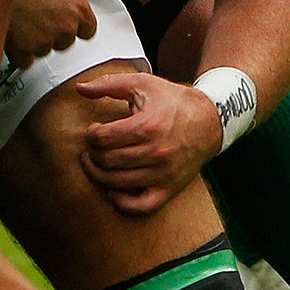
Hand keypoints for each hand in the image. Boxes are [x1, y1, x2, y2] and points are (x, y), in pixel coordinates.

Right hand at [5, 0, 95, 68]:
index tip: (64, 24)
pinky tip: (12, 37)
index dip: (74, 27)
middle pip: (64, 42)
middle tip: (35, 18)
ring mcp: (44, 39)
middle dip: (50, 33)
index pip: (87, 30)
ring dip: (32, 41)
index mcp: (78, 8)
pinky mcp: (23, 48)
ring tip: (19, 21)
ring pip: (42, 50)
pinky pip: (24, 60)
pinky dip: (17, 53)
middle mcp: (65, 26)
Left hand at [75, 68, 218, 211]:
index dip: (91, 134)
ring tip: (96, 162)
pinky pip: (140, 206)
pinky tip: (112, 189)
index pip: (102, 138)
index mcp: (148, 126)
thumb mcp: (142, 83)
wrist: (210, 121)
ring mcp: (163, 173)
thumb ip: (108, 83)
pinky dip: (121, 202)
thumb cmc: (172, 101)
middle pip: (106, 160)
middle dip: (92, 153)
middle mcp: (155, 152)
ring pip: (116, 182)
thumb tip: (79, 88)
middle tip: (94, 146)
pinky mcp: (169, 188)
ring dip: (98, 174)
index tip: (95, 130)